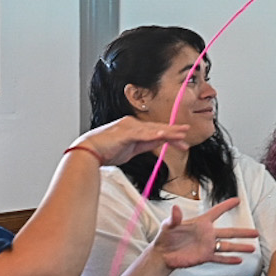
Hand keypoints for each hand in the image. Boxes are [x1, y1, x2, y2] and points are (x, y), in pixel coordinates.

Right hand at [66, 116, 191, 165]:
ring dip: (168, 132)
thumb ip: (144, 145)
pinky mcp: (124, 133)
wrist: (87, 151)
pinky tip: (163, 135)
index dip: (171, 136)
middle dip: (174, 132)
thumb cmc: (106, 151)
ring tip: (181, 134)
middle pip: (157, 129)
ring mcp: (129, 127)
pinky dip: (153, 134)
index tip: (183, 142)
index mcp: (134, 127)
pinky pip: (142, 134)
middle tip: (187, 132)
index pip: (156, 132)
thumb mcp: (131, 149)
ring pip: (153, 130)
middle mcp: (132, 124)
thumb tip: (158, 144)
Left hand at [150, 196, 258, 269]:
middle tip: (256, 232)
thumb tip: (175, 208)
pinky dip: (229, 260)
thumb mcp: (168, 226)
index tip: (237, 200)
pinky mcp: (204, 257)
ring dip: (240, 247)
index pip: (217, 212)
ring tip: (252, 248)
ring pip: (227, 246)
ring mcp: (207, 246)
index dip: (226, 206)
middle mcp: (207, 234)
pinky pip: (219, 258)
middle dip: (243, 232)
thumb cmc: (165, 237)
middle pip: (229, 232)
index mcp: (201, 223)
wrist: (163, 255)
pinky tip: (239, 261)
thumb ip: (174, 218)